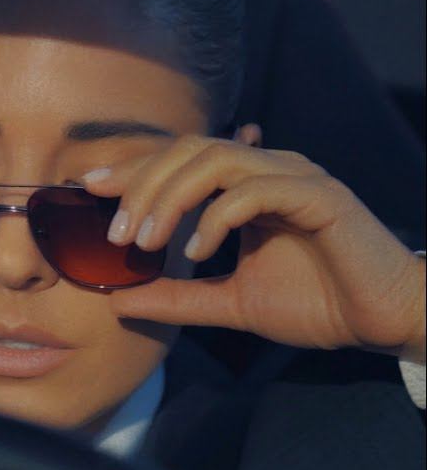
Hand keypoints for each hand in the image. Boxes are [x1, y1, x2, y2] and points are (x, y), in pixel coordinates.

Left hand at [79, 127, 426, 363]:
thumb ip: (177, 298)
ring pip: (217, 158)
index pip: (178, 158)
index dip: (132, 168)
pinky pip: (256, 189)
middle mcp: (268, 170)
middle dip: (142, 184)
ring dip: (171, 196)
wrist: (382, 320)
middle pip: (189, 148)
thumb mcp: (229, 302)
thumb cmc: (315, 303)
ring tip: (146, 241)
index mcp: (245, 185)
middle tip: (115, 234)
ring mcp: (295, 178)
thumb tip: (117, 301)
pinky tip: (197, 252)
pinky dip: (217, 217)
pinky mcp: (320, 197)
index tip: (88, 188)